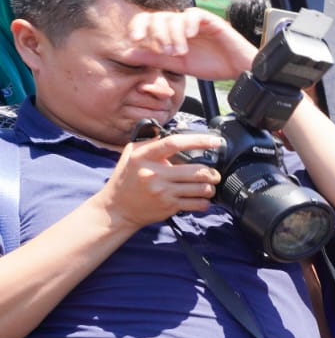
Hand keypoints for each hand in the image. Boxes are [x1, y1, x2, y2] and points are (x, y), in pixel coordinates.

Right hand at [98, 131, 223, 228]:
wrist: (117, 208)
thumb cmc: (126, 178)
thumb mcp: (131, 154)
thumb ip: (152, 142)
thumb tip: (177, 129)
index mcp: (144, 156)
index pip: (174, 143)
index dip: (198, 141)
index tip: (215, 141)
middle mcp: (154, 174)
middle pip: (197, 171)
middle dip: (212, 173)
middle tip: (214, 173)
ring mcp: (162, 192)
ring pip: (201, 188)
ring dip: (210, 187)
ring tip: (208, 186)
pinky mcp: (168, 206)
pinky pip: (197, 203)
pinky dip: (205, 201)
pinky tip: (201, 198)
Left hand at [125, 7, 256, 81]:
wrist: (239, 69)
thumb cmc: (212, 65)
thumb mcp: (178, 65)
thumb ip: (155, 58)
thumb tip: (128, 53)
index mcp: (171, 32)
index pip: (147, 21)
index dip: (138, 27)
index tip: (135, 40)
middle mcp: (181, 24)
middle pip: (157, 17)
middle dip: (156, 34)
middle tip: (166, 52)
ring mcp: (195, 21)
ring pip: (174, 17)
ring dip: (173, 36)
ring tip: (181, 52)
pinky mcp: (210, 20)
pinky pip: (193, 15)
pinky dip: (188, 25)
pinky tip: (190, 36)